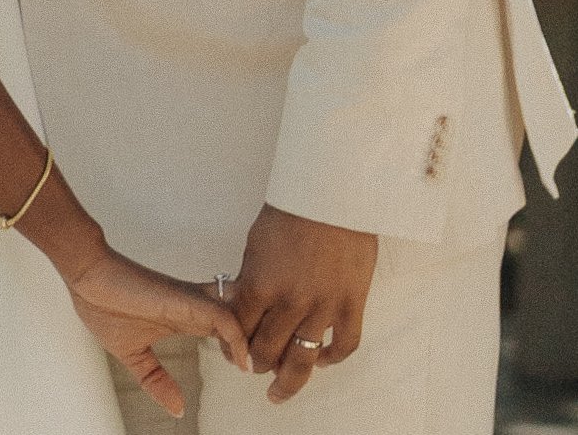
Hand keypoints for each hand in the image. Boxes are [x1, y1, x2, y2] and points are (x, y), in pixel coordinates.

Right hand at [64, 241, 249, 419]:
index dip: (248, 344)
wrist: (85, 274)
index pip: (229, 326)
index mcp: (185, 317)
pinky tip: (242, 361)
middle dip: (266, 338)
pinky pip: (222, 316)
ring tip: (264, 367)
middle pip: (245, 316)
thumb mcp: (133, 354)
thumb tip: (177, 408)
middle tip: (280, 365)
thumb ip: (156, 380)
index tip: (258, 368)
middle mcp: (194, 307)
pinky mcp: (183, 299)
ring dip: (256, 341)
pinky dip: (237, 338)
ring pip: (241, 316)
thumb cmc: (103, 303)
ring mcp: (191, 302)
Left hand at [227, 204, 377, 402]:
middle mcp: (290, 302)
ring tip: (279, 391)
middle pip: (267, 350)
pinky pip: (344, 346)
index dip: (232, 344)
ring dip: (288, 380)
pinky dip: (331, 358)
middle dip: (257, 364)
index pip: (239, 329)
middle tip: (255, 369)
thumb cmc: (292, 209)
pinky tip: (320, 359)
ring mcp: (323, 306)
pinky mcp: (351, 304)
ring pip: (302, 359)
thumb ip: (251, 277)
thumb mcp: (256, 243)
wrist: (332, 192)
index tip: (231, 351)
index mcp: (261, 283)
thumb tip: (241, 304)